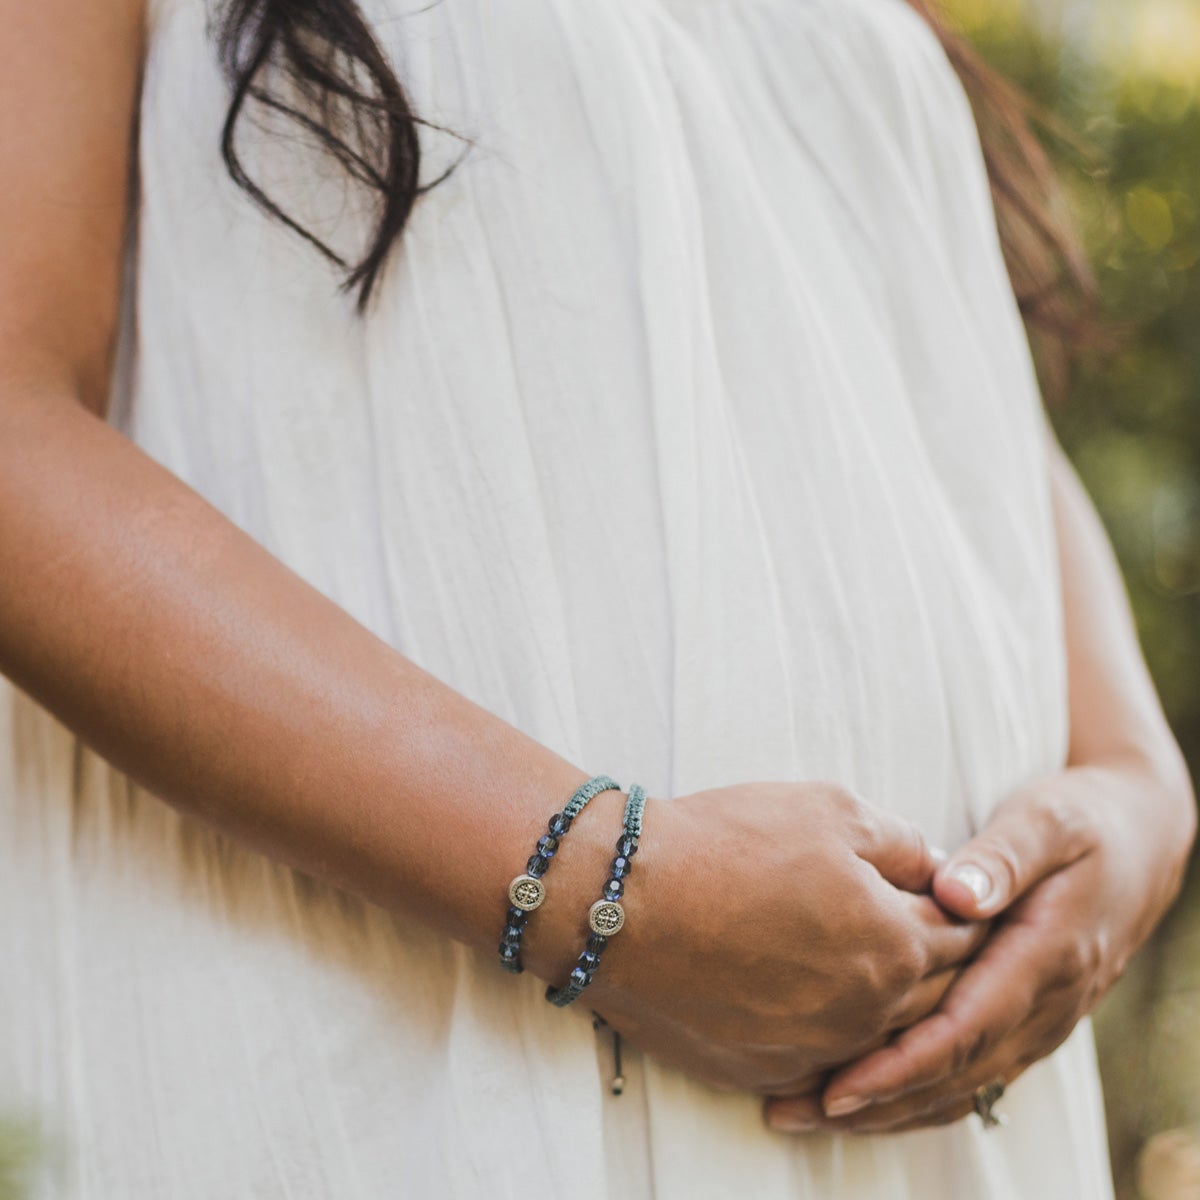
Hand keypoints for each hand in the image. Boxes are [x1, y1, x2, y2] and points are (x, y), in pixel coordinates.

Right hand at [571, 781, 988, 1094]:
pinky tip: (818, 1010)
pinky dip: (834, 1041)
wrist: (623, 901)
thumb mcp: (828, 809)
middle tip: (931, 939)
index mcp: (894, 943)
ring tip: (874, 971)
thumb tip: (935, 865)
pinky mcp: (765, 1072)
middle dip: (942, 965)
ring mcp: (816, 1051)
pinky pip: (823, 1065)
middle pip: (933, 997)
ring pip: (881, 1038)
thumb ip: (901, 840)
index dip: (962, 913)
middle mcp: (867, 1011)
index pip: (960, 936)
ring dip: (889, 1007)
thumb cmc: (724, 843)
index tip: (956, 900)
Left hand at [763, 760, 1195, 1133]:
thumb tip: (955, 896)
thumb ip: (1003, 858)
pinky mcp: (1025, 1016)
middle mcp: (1045, 1002)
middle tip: (796, 1109)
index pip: (966, 1027)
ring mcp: (1039, 1017)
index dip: (902, 1063)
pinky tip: (868, 1098)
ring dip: (892, 1106)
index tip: (839, 1084)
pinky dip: (921, 1092)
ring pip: (963, 1084)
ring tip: (812, 1112)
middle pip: (956, 1072)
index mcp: (1046, 956)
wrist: (1138, 841)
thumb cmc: (1081, 822)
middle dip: (878, 1098)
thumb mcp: (1047, 822)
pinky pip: (974, 1071)